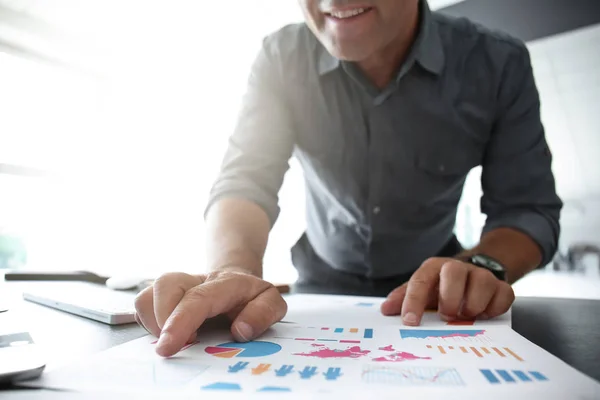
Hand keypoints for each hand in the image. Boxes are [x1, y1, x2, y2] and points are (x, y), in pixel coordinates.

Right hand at [134, 270, 286, 356]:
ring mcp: (177, 286)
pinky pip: (142, 304)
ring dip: (153, 322)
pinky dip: (149, 323)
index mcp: (225, 282)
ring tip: (173, 340)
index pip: (198, 297)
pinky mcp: (163, 295)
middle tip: (176, 346)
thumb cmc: (251, 297)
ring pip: (148, 293)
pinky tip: (168, 334)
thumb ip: (263, 313)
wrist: (236, 280)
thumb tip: (241, 330)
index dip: (180, 322)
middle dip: (163, 319)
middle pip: (166, 284)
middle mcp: (196, 280)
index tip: (169, 346)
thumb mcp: (271, 302)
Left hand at [380, 258, 513, 324]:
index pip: (421, 280)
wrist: (471, 274)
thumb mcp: (421, 290)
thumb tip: (385, 310)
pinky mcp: (501, 285)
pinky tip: (485, 315)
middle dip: (450, 296)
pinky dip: (495, 308)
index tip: (409, 321)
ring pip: (483, 281)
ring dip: (474, 304)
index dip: (413, 301)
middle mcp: (458, 267)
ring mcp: (481, 275)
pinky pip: (504, 294)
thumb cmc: (440, 286)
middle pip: (455, 271)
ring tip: (466, 316)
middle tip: (447, 315)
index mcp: (434, 268)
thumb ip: (403, 298)